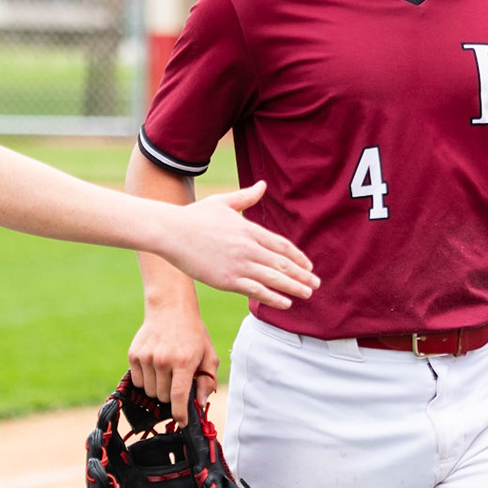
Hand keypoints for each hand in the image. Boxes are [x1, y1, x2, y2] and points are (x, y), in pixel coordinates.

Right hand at [129, 309, 218, 420]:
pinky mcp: (134, 355)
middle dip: (171, 396)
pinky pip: (137, 382)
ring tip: (166, 372)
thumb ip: (207, 380)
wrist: (170, 309)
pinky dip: (146, 380)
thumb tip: (201, 403)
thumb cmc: (193, 334)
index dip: (180, 415)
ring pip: (149, 392)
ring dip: (158, 388)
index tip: (182, 423)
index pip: (178, 397)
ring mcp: (146, 357)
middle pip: (163, 397)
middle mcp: (163, 360)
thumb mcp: (209, 354)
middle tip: (177, 381)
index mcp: (184, 362)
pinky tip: (154, 367)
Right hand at [166, 183, 318, 309]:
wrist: (170, 232)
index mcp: (249, 229)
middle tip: (316, 283)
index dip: (298, 257)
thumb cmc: (194, 216)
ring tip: (308, 293)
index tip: (309, 266)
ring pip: (274, 279)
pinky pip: (256, 291)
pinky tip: (286, 303)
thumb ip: (246, 197)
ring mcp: (238, 265)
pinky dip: (273, 298)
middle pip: (282, 264)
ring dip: (294, 287)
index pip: (281, 245)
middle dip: (302, 275)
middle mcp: (248, 248)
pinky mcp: (226, 280)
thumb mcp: (223, 202)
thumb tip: (263, 184)